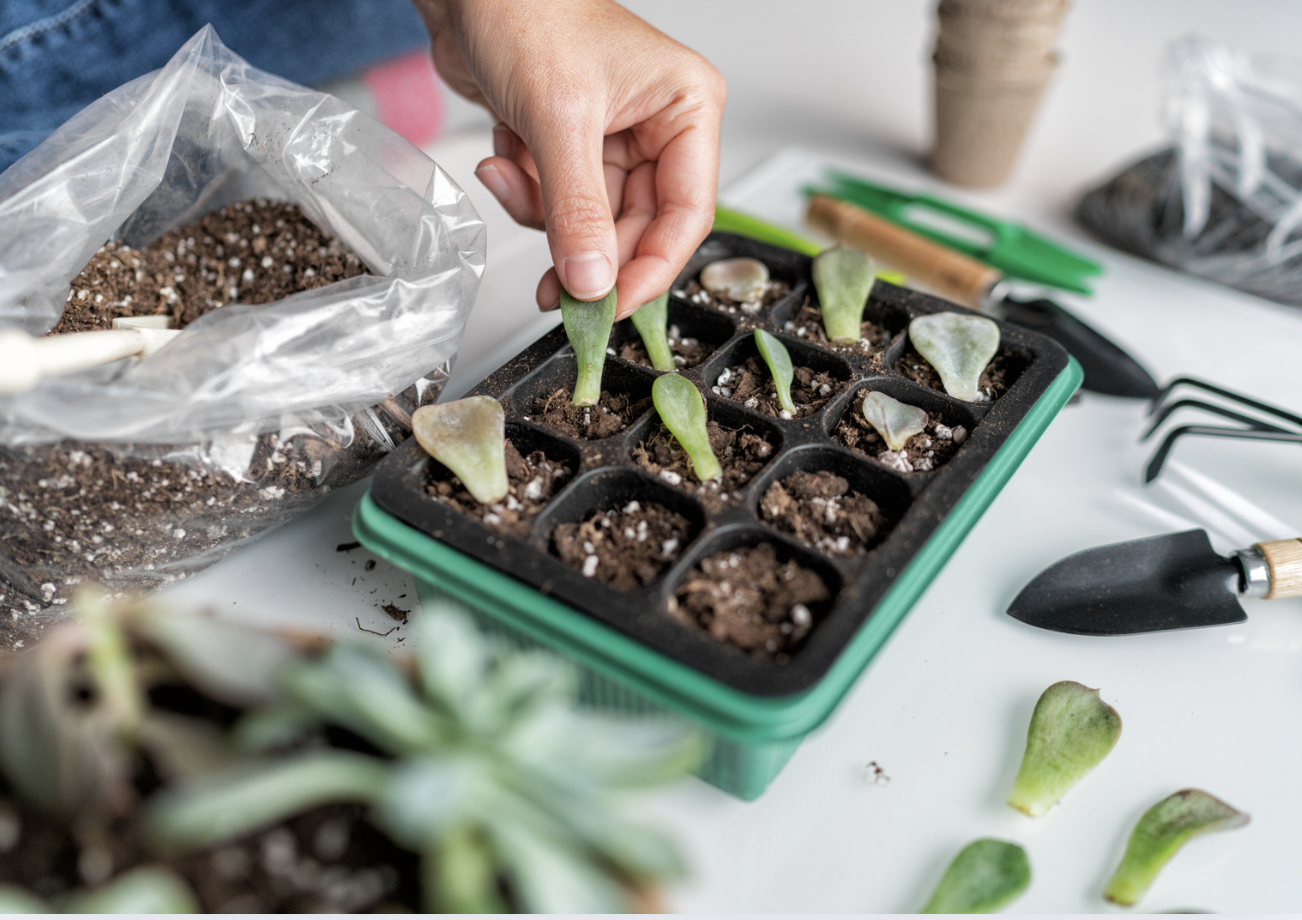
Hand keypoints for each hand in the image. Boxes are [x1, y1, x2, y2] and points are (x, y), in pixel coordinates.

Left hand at [412, 0, 724, 318]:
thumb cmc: (526, 10)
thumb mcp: (559, 119)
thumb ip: (577, 211)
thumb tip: (593, 283)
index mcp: (687, 108)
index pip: (687, 214)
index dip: (650, 269)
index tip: (611, 307)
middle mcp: (658, 127)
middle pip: (637, 228)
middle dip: (586, 251)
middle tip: (553, 289)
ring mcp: (613, 140)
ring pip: (591, 222)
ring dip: (543, 214)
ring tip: (509, 178)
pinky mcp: (569, 148)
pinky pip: (556, 204)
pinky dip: (524, 193)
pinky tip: (501, 157)